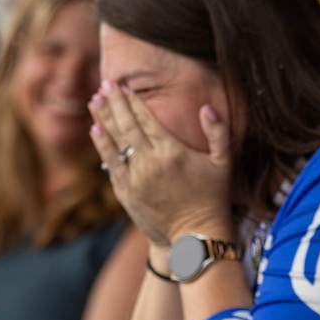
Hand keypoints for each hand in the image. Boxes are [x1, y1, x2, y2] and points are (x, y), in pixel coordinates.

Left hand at [88, 80, 233, 246]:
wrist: (195, 236)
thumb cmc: (213, 197)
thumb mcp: (223, 162)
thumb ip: (218, 132)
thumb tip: (206, 107)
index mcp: (173, 152)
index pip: (147, 119)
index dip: (133, 100)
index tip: (123, 84)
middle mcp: (151, 162)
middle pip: (127, 125)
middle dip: (115, 102)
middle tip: (105, 84)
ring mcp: (135, 178)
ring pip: (114, 142)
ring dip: (102, 119)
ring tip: (95, 100)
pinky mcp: (126, 192)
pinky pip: (110, 164)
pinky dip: (102, 145)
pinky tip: (95, 130)